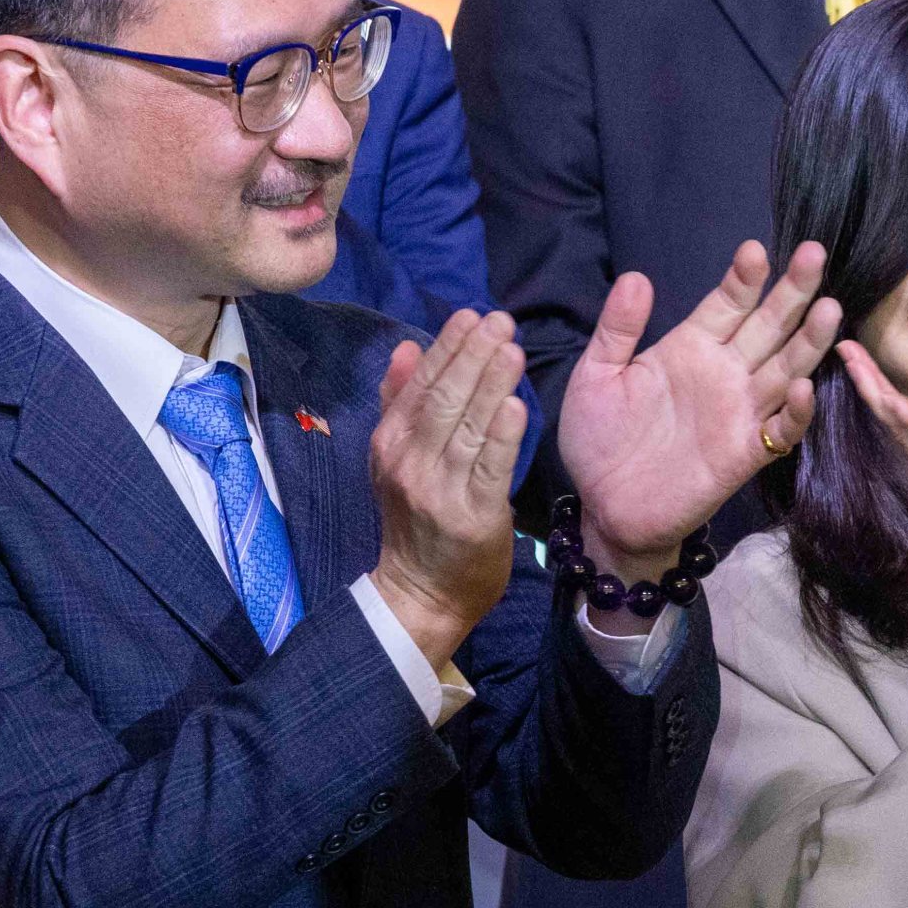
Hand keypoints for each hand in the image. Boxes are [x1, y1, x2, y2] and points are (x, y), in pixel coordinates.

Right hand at [367, 308, 531, 667]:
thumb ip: (400, 403)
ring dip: (491, 384)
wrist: (421, 592)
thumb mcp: (396, 459)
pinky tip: (516, 406)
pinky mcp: (472, 517)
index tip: (471, 315)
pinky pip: (489, 469)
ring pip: (467, 427)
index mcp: (391, 443)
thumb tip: (406, 348)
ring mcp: (439, 490)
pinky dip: (502, 436)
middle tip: (500, 320)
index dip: (448, 346)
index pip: (420, 384)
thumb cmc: (417, 520)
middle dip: (473, 354)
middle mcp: (410, 462)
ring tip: (511, 347)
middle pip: (443, 398)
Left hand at [556, 243, 841, 577]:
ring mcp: (739, 413)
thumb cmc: (599, 440)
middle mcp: (723, 373)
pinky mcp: (744, 455)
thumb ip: (617, 329)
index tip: (754, 250)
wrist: (605, 508)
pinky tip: (802, 388)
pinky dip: (795, 412)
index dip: (744, 278)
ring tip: (828, 307)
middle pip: (768, 326)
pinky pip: (779, 431)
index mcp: (689, 347)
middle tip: (813, 252)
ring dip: (807, 341)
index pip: (727, 303)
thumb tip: (636, 276)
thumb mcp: (595, 376)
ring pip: (785, 369)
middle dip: (792, 291)